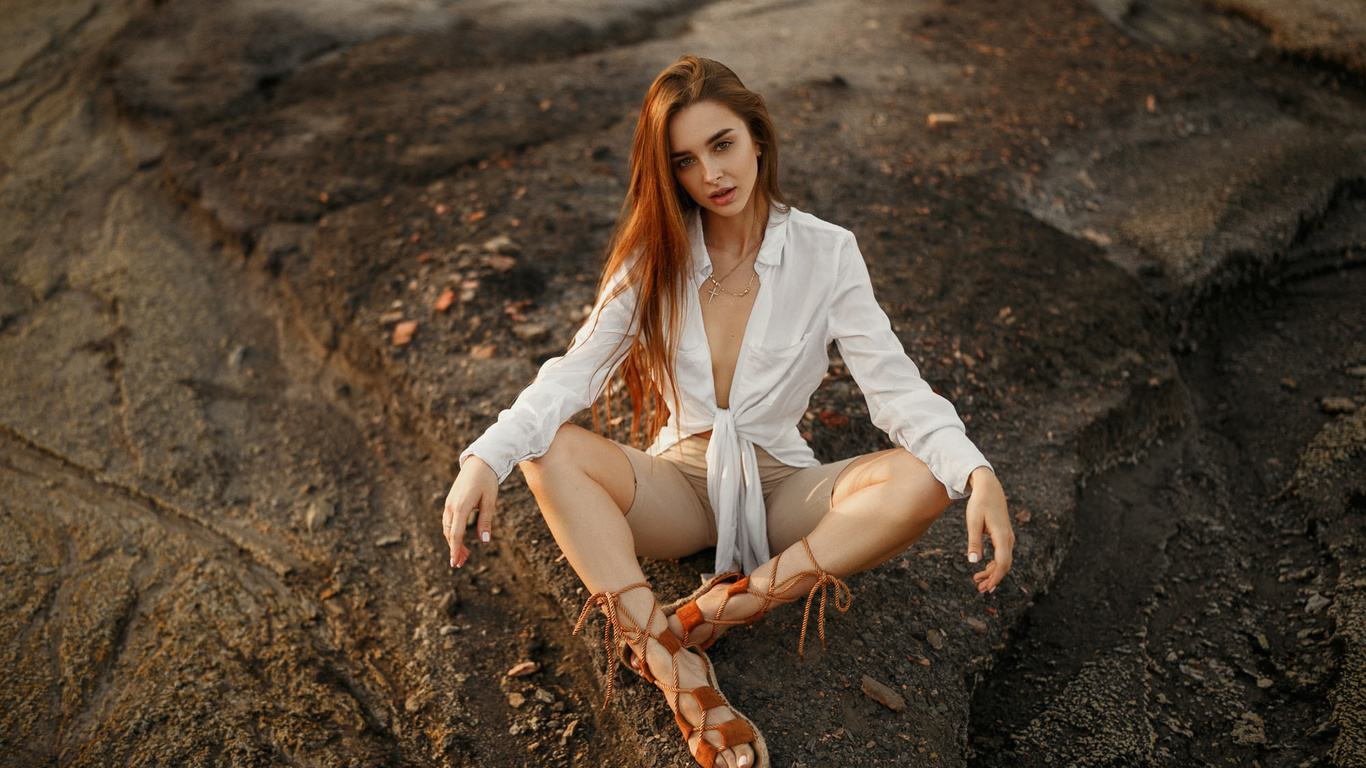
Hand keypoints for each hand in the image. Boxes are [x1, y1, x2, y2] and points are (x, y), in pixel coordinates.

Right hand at [443, 456, 498, 567]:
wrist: (479, 462)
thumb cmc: (487, 481)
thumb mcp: (490, 501)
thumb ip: (486, 521)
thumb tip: (484, 541)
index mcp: (461, 506)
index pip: (455, 534)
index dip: (455, 550)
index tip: (455, 563)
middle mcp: (451, 506)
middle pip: (450, 533)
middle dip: (455, 549)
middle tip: (461, 563)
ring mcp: (449, 503)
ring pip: (447, 528)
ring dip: (453, 542)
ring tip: (463, 554)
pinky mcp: (450, 501)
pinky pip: (448, 521)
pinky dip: (452, 532)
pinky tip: (460, 538)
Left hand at [965, 466, 1012, 592]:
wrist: (988, 488)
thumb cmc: (979, 503)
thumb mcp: (973, 522)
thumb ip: (974, 542)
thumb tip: (973, 562)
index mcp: (1002, 536)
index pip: (1003, 563)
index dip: (996, 577)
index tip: (988, 588)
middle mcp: (1008, 539)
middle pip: (1004, 565)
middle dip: (993, 578)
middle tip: (980, 589)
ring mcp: (1008, 537)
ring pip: (1003, 561)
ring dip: (992, 572)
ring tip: (978, 581)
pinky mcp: (1004, 536)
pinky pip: (1002, 554)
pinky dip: (993, 564)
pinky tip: (983, 568)